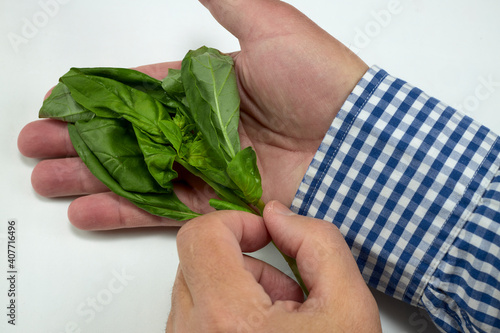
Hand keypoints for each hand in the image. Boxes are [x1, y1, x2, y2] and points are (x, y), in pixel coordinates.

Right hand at [17, 0, 367, 229]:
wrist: (357, 142)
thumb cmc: (321, 82)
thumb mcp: (269, 26)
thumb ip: (229, 3)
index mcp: (206, 89)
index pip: (139, 92)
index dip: (99, 98)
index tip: (62, 103)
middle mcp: (203, 131)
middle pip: (129, 136)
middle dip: (80, 141)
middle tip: (37, 145)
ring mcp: (209, 170)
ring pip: (137, 175)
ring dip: (90, 178)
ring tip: (47, 180)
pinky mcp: (219, 206)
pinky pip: (163, 210)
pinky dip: (123, 211)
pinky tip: (86, 211)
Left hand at [167, 201, 380, 331]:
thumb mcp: (348, 307)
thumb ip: (318, 243)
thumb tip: (279, 215)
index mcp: (228, 320)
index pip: (201, 236)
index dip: (237, 222)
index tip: (266, 235)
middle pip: (199, 258)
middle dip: (246, 263)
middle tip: (285, 293)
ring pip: (196, 285)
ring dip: (238, 289)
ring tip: (279, 321)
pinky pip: (194, 313)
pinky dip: (226, 311)